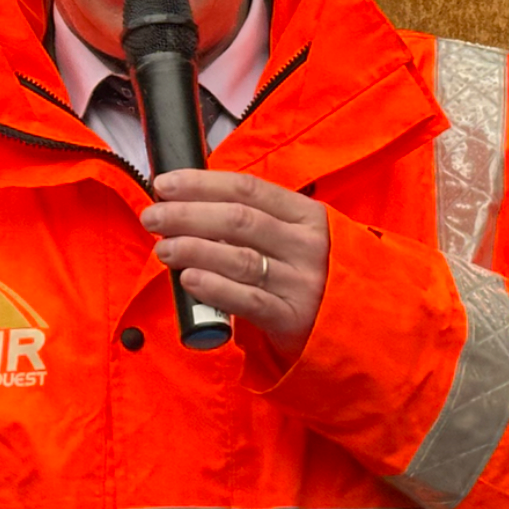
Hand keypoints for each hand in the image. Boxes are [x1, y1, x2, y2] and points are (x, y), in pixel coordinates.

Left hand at [140, 169, 329, 362]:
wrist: (356, 325)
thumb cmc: (311, 273)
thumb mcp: (296, 236)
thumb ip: (255, 218)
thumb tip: (189, 202)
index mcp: (306, 215)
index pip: (247, 189)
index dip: (201, 184)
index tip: (164, 184)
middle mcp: (306, 244)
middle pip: (238, 220)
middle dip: (187, 215)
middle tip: (152, 217)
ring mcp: (301, 282)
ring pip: (239, 258)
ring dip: (193, 250)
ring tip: (162, 249)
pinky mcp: (293, 318)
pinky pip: (248, 300)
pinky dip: (214, 288)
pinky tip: (188, 280)